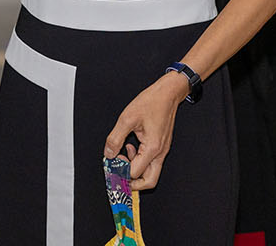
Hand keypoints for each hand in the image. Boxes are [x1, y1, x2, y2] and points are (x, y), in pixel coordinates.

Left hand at [103, 71, 190, 190]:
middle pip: (149, 181)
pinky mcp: (161, 147)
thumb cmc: (151, 102)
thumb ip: (115, 138)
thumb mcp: (127, 118)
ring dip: (135, 169)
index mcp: (152, 149)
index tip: (112, 162)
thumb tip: (108, 154)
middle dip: (133, 182)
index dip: (121, 170)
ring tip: (123, 155)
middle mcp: (160, 153)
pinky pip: (151, 162)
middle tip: (119, 173)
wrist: (167, 94)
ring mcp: (162, 151)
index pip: (135, 173)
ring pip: (151, 173)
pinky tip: (130, 146)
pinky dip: (139, 160)